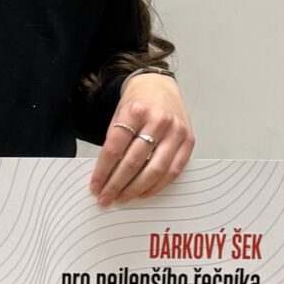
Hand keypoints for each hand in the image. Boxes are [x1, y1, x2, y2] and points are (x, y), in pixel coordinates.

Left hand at [89, 72, 193, 205]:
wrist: (160, 85)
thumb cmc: (138, 102)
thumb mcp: (119, 114)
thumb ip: (114, 141)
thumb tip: (105, 175)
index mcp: (135, 112)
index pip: (114, 149)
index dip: (102, 172)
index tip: (95, 187)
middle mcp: (158, 121)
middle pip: (133, 162)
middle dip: (116, 185)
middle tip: (106, 198)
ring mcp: (176, 131)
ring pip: (155, 170)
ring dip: (136, 189)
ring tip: (122, 198)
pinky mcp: (188, 140)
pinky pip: (173, 171)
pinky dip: (157, 186)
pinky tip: (143, 192)